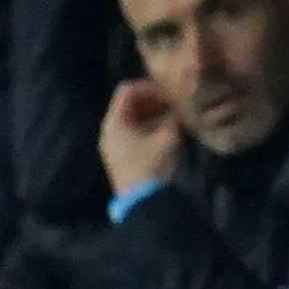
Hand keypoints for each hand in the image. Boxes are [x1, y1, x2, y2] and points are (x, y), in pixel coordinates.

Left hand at [100, 79, 181, 196]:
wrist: (144, 202)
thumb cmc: (153, 164)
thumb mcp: (168, 136)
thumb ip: (173, 116)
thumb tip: (179, 107)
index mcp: (114, 122)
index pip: (127, 90)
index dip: (149, 87)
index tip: (169, 92)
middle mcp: (109, 130)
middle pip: (128, 104)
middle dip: (152, 100)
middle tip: (174, 104)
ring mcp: (113, 145)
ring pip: (132, 119)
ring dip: (153, 114)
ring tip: (174, 117)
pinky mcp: (121, 157)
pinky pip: (134, 133)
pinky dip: (149, 127)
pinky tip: (167, 132)